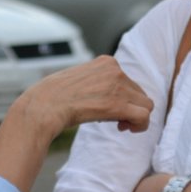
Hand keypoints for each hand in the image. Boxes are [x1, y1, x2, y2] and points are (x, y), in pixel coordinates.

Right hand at [19, 56, 153, 136]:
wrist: (44, 106)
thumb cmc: (55, 96)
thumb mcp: (80, 79)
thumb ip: (98, 82)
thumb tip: (111, 97)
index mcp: (106, 62)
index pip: (129, 81)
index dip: (124, 98)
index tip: (110, 109)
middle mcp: (115, 70)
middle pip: (140, 93)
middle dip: (131, 108)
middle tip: (117, 121)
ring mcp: (117, 86)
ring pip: (146, 105)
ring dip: (136, 118)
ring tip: (121, 126)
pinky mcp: (117, 104)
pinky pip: (144, 116)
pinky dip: (140, 126)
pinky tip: (125, 129)